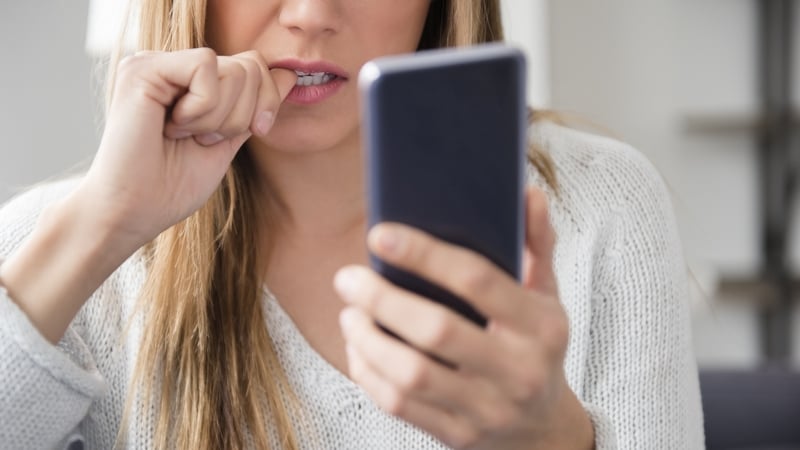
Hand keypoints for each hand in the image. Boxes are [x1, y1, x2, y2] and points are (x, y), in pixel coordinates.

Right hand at [80, 48, 295, 249]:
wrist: (134, 211)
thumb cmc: (172, 186)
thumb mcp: (230, 141)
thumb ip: (255, 107)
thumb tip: (289, 75)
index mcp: (192, 83)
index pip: (254, 66)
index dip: (267, 100)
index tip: (254, 131)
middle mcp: (174, 67)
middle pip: (250, 66)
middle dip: (243, 115)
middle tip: (204, 140)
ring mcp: (157, 63)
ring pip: (233, 68)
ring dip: (219, 118)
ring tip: (184, 136)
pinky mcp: (143, 67)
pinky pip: (205, 67)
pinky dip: (202, 108)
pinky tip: (171, 127)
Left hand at [334, 188, 593, 448]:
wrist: (543, 429)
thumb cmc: (536, 346)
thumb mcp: (547, 294)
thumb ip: (537, 242)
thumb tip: (528, 192)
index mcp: (542, 326)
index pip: (477, 280)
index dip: (424, 254)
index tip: (379, 234)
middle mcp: (519, 370)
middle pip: (437, 330)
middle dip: (381, 299)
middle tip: (347, 277)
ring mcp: (488, 409)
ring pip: (412, 374)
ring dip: (368, 339)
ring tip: (349, 312)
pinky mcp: (458, 436)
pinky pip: (401, 406)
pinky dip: (369, 374)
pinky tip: (358, 348)